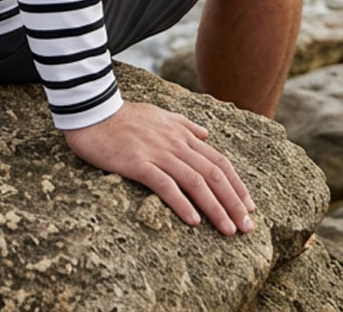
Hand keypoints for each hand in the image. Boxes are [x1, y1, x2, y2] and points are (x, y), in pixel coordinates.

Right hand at [63, 102, 254, 234]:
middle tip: (247, 227)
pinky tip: (193, 220)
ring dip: (215, 208)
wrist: (92, 112)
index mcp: (182, 133)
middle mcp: (175, 143)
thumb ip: (184, 124)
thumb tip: (206, 134)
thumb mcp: (159, 113)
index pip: (219, 161)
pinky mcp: (138, 163)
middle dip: (234, 202)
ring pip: (195, 182)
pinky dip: (182, 202)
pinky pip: (165, 185)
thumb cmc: (124, 115)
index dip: (237, 185)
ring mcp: (157, 153)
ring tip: (228, 230)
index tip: (249, 206)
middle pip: (213, 175)